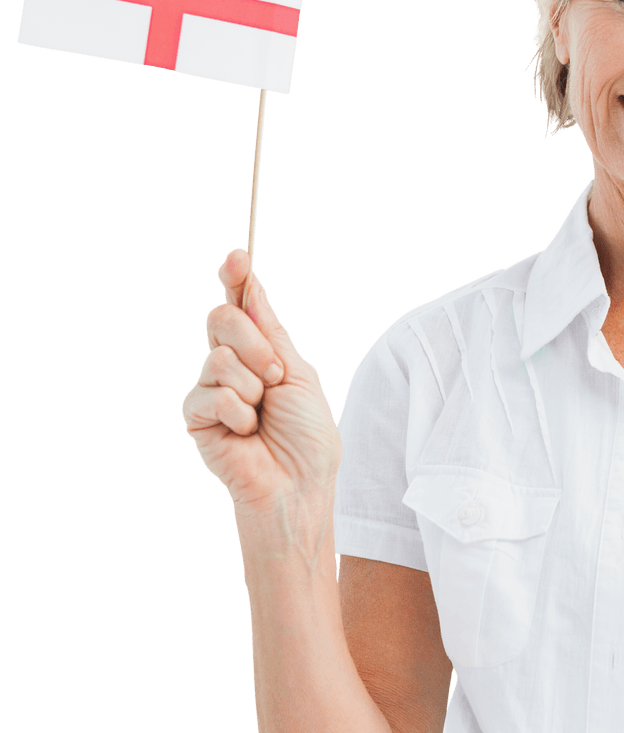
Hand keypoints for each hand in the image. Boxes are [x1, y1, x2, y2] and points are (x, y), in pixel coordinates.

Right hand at [182, 249, 339, 512]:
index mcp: (263, 350)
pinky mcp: (196, 416)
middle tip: (277, 377)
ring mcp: (212, 388)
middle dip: (257, 344)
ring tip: (263, 414)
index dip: (237, 278)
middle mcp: (233, 364)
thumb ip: (273, 334)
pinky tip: (247, 434)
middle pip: (223, 318)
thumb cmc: (308, 437)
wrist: (299, 485)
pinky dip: (239, 413)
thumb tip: (252, 290)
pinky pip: (212, 393)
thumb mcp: (300, 374)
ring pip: (220, 357)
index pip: (242, 305)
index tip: (238, 256)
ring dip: (254, 386)